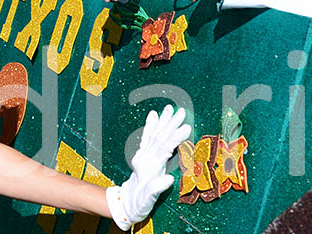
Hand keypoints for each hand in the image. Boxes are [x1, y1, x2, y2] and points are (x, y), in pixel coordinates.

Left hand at [106, 105, 189, 229]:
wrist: (125, 203)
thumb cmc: (138, 203)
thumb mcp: (147, 200)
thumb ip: (156, 188)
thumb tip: (169, 178)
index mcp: (150, 166)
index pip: (164, 148)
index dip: (176, 137)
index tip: (186, 127)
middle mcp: (146, 157)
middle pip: (160, 137)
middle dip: (171, 124)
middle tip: (182, 111)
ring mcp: (143, 154)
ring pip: (154, 134)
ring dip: (163, 121)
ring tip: (169, 108)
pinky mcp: (142, 154)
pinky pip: (147, 136)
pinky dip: (151, 125)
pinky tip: (154, 115)